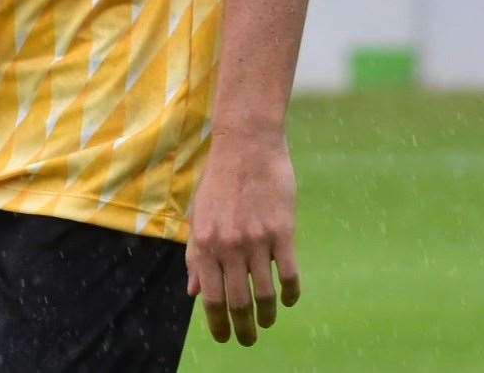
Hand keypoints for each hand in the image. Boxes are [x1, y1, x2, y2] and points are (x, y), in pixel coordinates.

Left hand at [185, 129, 299, 345]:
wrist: (246, 144)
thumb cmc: (219, 180)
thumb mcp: (198, 216)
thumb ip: (195, 255)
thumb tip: (193, 293)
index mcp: (204, 243)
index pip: (210, 298)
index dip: (217, 324)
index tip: (224, 337)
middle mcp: (228, 246)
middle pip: (238, 303)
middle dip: (243, 329)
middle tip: (248, 340)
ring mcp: (257, 240)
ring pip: (265, 294)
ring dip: (267, 315)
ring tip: (267, 321)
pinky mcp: (283, 232)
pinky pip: (289, 275)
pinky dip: (290, 294)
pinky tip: (288, 300)